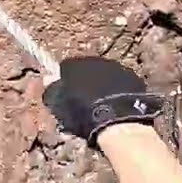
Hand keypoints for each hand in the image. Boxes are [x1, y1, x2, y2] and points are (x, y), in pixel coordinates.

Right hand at [43, 57, 164, 145]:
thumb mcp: (59, 105)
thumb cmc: (83, 114)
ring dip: (103, 85)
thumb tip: (47, 78)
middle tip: (85, 102)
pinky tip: (118, 106)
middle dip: (86, 81)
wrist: (118, 122)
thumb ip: (52, 89)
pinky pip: (123, 82)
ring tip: (103, 106)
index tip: (66, 95)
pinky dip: (119, 90)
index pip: (65, 67)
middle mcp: (95, 60)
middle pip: (87, 68)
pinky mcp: (134, 78)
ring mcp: (117, 68)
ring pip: (106, 74)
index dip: (65, 81)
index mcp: (74, 64)